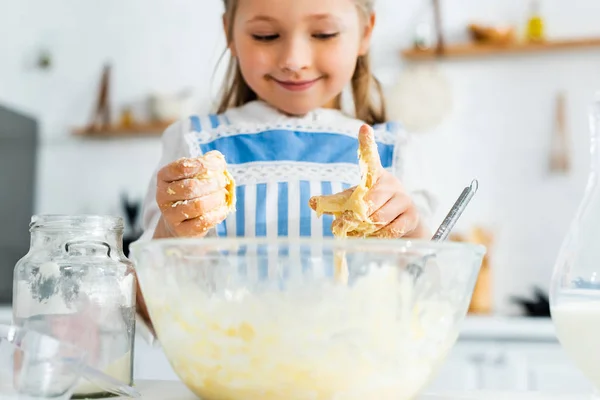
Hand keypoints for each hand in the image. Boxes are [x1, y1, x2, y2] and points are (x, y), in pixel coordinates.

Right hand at [154, 151, 231, 237]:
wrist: (178, 222)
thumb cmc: (189, 193)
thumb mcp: (193, 174)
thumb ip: (206, 163)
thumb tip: (218, 159)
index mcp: (164, 177)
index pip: (181, 167)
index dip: (203, 165)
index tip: (219, 165)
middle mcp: (162, 195)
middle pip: (191, 187)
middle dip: (212, 183)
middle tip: (223, 182)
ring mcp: (170, 215)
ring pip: (197, 205)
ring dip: (216, 198)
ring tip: (222, 195)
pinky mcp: (181, 231)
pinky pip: (202, 222)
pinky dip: (217, 214)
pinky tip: (223, 209)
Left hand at [310, 124, 428, 238]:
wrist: (402, 224)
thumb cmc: (373, 209)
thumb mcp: (352, 202)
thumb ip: (333, 202)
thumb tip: (312, 202)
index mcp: (374, 176)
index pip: (369, 157)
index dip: (366, 142)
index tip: (363, 128)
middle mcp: (390, 183)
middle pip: (368, 201)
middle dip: (354, 216)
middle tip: (344, 224)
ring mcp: (403, 199)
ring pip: (379, 218)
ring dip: (365, 229)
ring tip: (360, 231)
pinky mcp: (411, 216)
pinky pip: (391, 230)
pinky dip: (378, 236)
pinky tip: (375, 235)